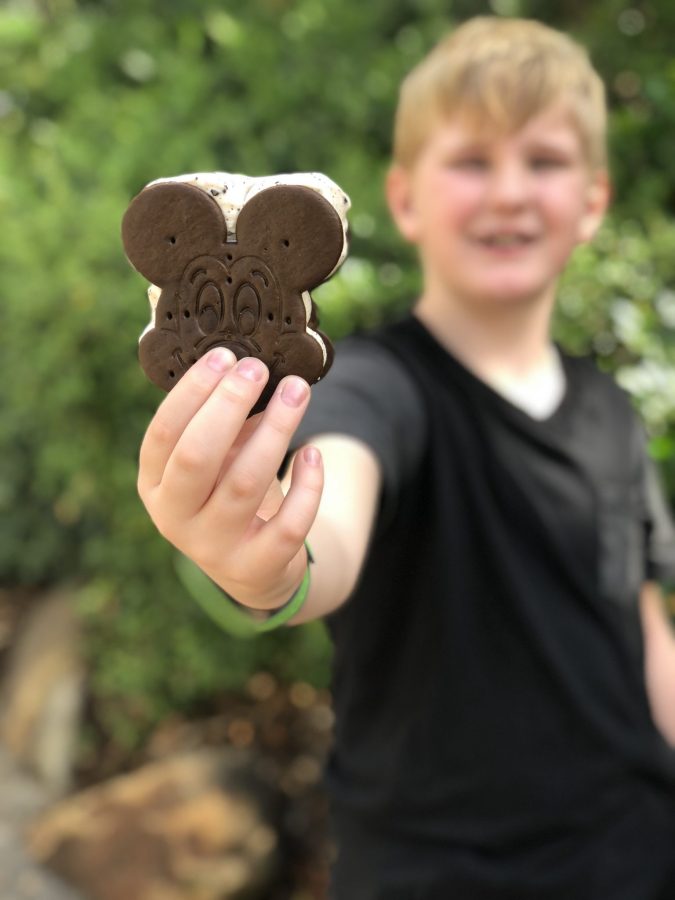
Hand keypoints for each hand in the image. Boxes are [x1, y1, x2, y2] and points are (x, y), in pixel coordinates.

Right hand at [137, 347, 322, 608]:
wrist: (254, 566)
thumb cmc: (229, 494)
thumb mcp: (216, 461)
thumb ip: (223, 422)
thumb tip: (250, 366)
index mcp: (154, 485)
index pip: (163, 433)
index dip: (192, 391)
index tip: (225, 355)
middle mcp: (175, 519)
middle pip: (197, 456)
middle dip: (228, 404)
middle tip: (258, 368)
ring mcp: (214, 548)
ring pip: (245, 483)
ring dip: (276, 430)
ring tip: (297, 392)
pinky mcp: (257, 566)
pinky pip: (288, 524)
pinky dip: (306, 485)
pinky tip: (312, 453)